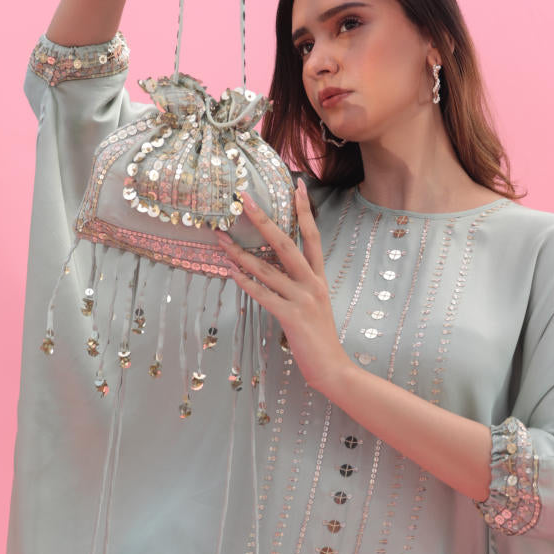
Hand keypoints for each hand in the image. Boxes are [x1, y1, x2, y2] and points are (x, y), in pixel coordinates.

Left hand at [215, 179, 350, 397]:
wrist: (333, 368)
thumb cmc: (320, 339)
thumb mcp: (315, 305)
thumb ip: (301, 286)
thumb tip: (277, 271)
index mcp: (319, 278)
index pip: (313, 236)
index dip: (304, 210)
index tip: (297, 185)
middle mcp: (312, 283)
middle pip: (287, 243)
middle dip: (264, 219)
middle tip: (245, 199)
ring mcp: (302, 299)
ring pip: (268, 269)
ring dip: (241, 253)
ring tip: (220, 238)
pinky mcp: (291, 317)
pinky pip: (264, 295)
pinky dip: (246, 282)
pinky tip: (230, 271)